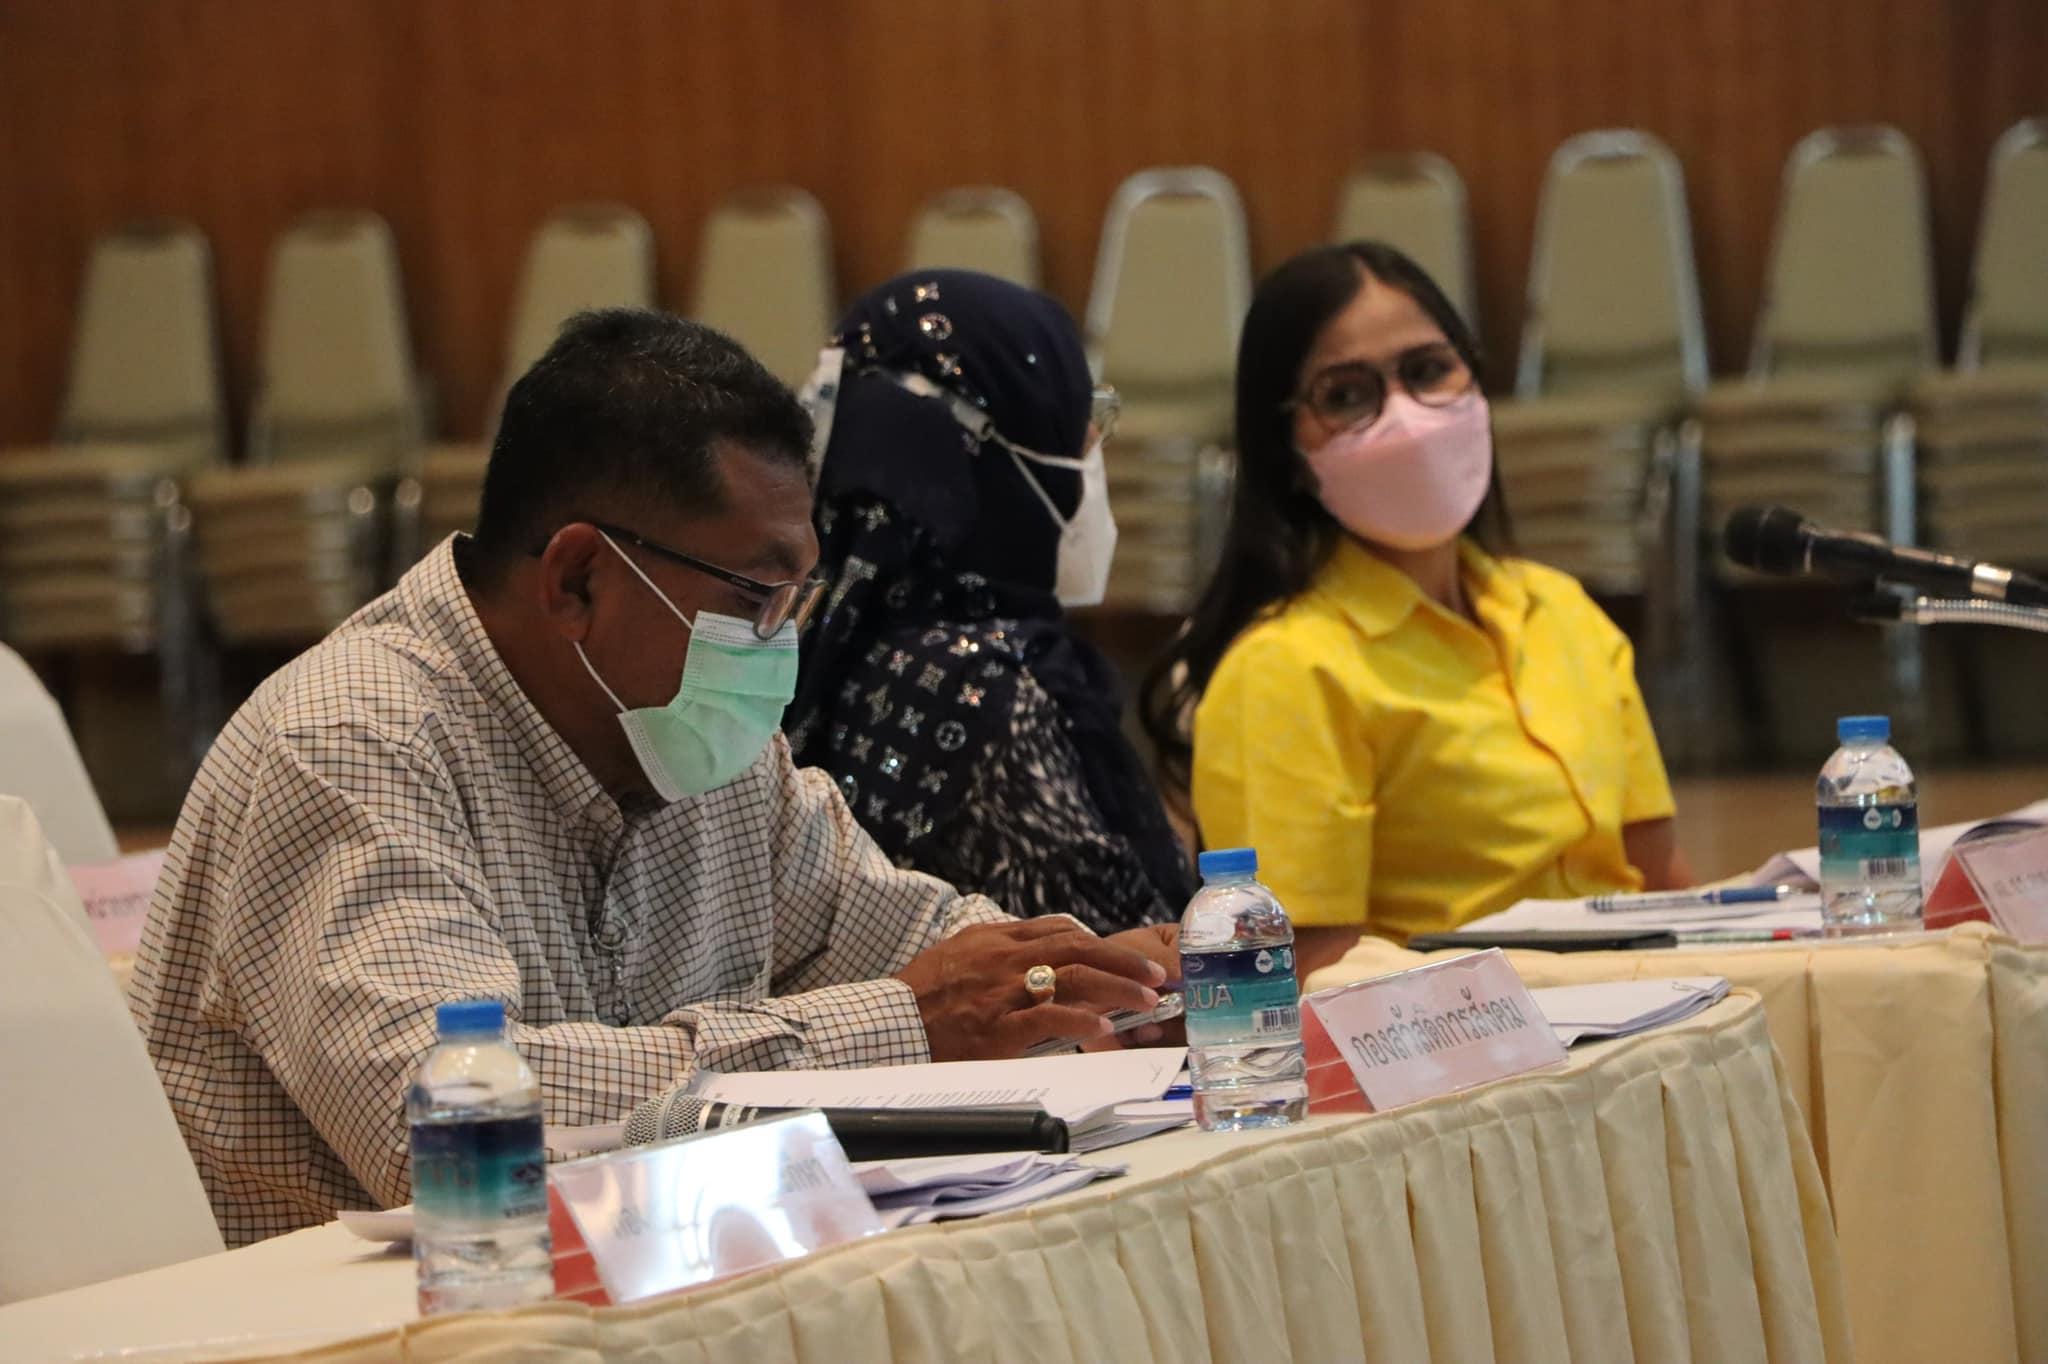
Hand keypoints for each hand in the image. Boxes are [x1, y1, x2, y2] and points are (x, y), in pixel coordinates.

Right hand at [895, 918, 1168, 1061]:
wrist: (890, 1024)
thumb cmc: (920, 995)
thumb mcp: (956, 955)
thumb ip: (995, 950)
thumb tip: (1031, 952)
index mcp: (996, 940)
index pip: (1059, 930)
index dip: (1098, 942)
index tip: (1122, 955)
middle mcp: (1006, 959)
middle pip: (1079, 948)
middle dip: (1123, 960)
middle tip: (1155, 975)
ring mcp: (1005, 993)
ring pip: (1075, 977)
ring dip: (1117, 987)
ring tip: (1146, 1000)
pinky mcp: (1000, 1029)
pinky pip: (1051, 1019)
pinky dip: (1083, 1021)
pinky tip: (1106, 1028)